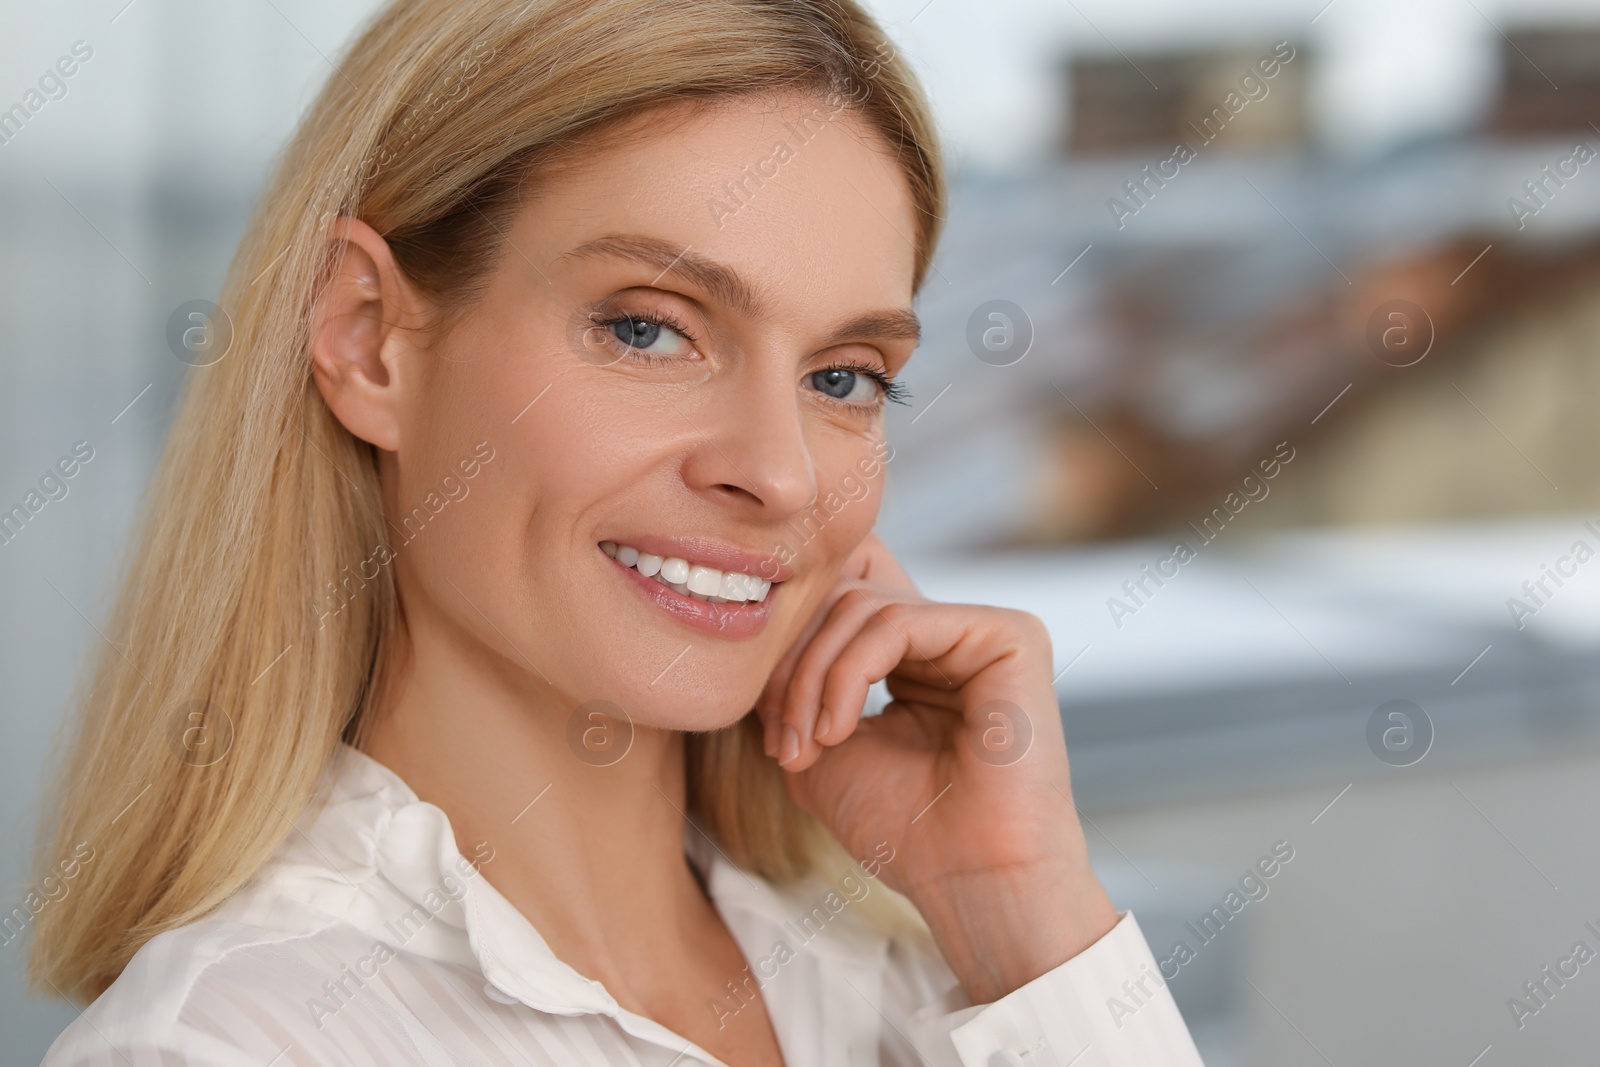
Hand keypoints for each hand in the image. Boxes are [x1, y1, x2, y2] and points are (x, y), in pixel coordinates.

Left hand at [755, 533, 1118, 1003]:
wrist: (971, 882)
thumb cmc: (904, 832)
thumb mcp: (820, 751)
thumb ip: (794, 689)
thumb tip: (760, 641)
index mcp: (917, 663)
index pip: (834, 616)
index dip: (785, 664)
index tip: (768, 739)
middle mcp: (953, 640)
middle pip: (843, 600)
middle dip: (793, 668)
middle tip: (781, 741)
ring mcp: (983, 632)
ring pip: (862, 607)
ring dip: (812, 678)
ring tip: (808, 745)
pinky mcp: (1009, 635)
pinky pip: (896, 621)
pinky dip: (847, 673)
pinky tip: (837, 731)